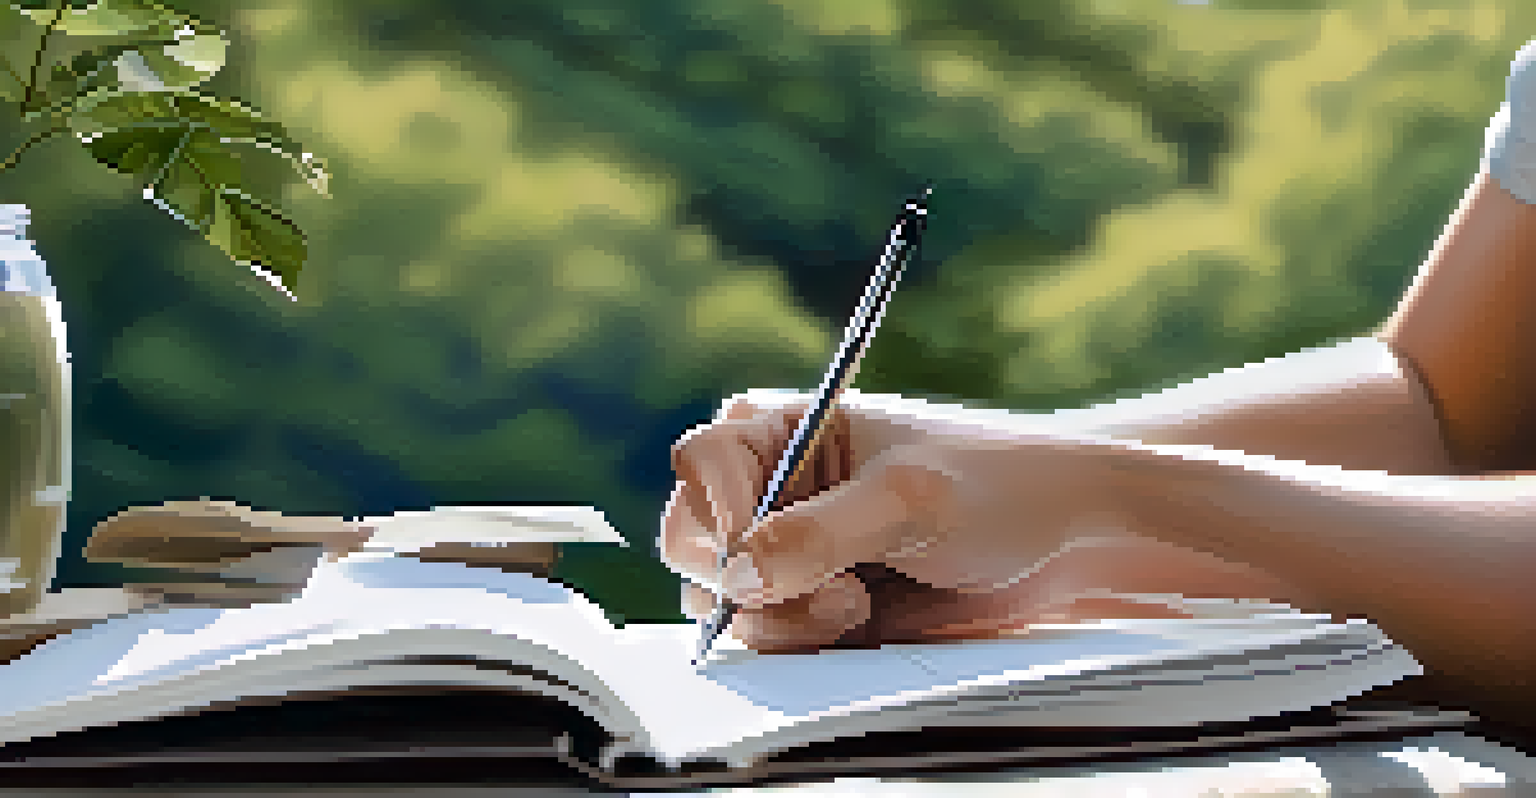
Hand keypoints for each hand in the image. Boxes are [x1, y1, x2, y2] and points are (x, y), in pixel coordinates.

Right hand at [661, 391, 1305, 652]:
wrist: (1065, 537)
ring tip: (857, 608)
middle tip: (833, 595)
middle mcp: (771, 485)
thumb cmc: (998, 487)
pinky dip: (796, 641)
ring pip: (722, 600)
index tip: (760, 560)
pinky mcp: (808, 600)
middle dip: (750, 582)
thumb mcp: (908, 502)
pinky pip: (763, 634)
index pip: (699, 467)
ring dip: (779, 619)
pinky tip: (859, 622)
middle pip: (691, 542)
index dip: (718, 518)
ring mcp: (786, 548)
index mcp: (782, 427)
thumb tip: (736, 573)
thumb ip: (815, 536)